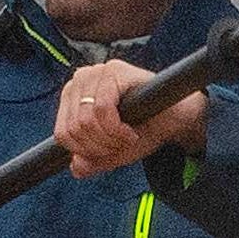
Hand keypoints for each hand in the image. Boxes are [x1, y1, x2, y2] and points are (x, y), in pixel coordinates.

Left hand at [55, 57, 203, 177]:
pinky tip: (131, 132)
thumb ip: (91, 161)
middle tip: (122, 144)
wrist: (176, 119)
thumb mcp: (112, 152)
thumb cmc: (142, 130)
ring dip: (110, 139)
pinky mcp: (114, 70)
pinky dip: (117, 129)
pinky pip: (102, 109)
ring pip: (86, 120)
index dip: (86, 151)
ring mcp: (96, 72)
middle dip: (101, 146)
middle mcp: (80, 80)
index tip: (109, 151)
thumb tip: (75, 167)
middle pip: (74, 128)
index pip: (62, 133)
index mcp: (72, 96)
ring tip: (127, 137)